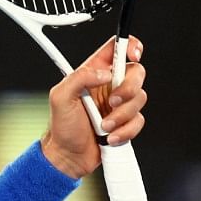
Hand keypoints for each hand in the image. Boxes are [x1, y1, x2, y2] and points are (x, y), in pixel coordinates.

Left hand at [41, 36, 146, 177]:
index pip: (116, 49)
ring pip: (140, 98)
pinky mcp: (127, 121)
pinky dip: (125, 130)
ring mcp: (119, 104)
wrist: (68, 155)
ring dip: (121, 116)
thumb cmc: (61, 127)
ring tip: (103, 126)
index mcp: (92, 73)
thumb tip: (104, 73)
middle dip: (128, 89)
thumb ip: (79, 78)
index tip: (133, 54)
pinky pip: (139, 120)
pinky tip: (109, 136)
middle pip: (137, 73)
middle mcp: (108, 85)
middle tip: (110, 103)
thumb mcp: (60, 97)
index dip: (129, 45)